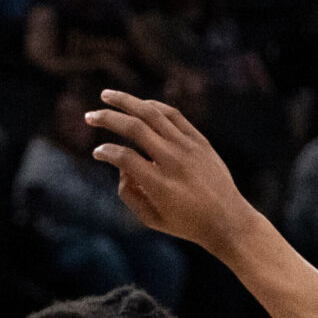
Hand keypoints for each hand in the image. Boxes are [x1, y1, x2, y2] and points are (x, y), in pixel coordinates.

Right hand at [83, 89, 257, 251]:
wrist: (228, 219)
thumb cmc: (186, 223)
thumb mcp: (150, 219)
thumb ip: (128, 194)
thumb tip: (120, 168)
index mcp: (160, 185)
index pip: (124, 158)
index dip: (105, 152)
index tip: (97, 153)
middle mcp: (174, 161)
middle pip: (135, 128)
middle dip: (107, 118)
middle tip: (89, 116)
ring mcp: (189, 148)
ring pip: (153, 114)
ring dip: (126, 102)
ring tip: (106, 94)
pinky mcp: (200, 141)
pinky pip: (173, 115)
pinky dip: (152, 106)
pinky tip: (137, 104)